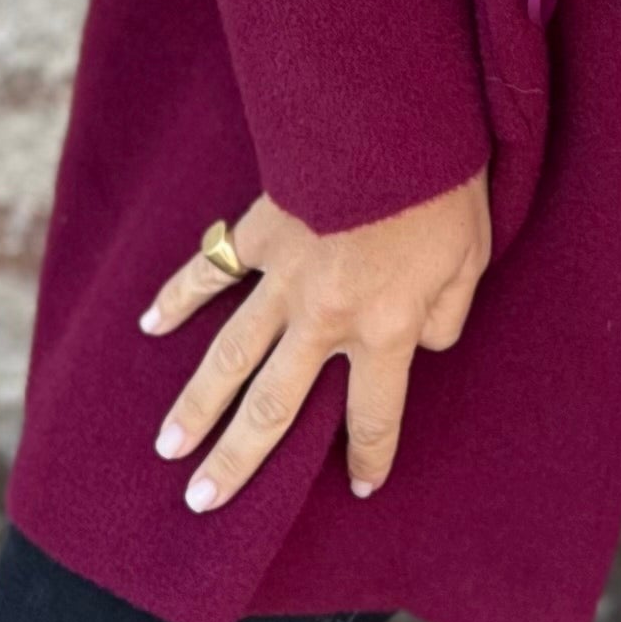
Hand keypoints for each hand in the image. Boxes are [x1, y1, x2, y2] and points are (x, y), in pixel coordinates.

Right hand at [139, 167, 490, 509]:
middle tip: (202, 502)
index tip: (360, 487)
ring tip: (167, 448)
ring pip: (228, 359)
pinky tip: (149, 326)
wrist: (397, 119)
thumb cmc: (446, 190)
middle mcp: (324, 320)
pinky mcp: (261, 233)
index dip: (368, 457)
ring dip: (195, 407)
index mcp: (384, 332)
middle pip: (273, 410)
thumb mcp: (472, 262)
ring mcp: (284, 279)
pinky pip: (211, 272)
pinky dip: (177, 297)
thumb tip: (424, 345)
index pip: (373, 417)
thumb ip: (446, 316)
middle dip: (238, 461)